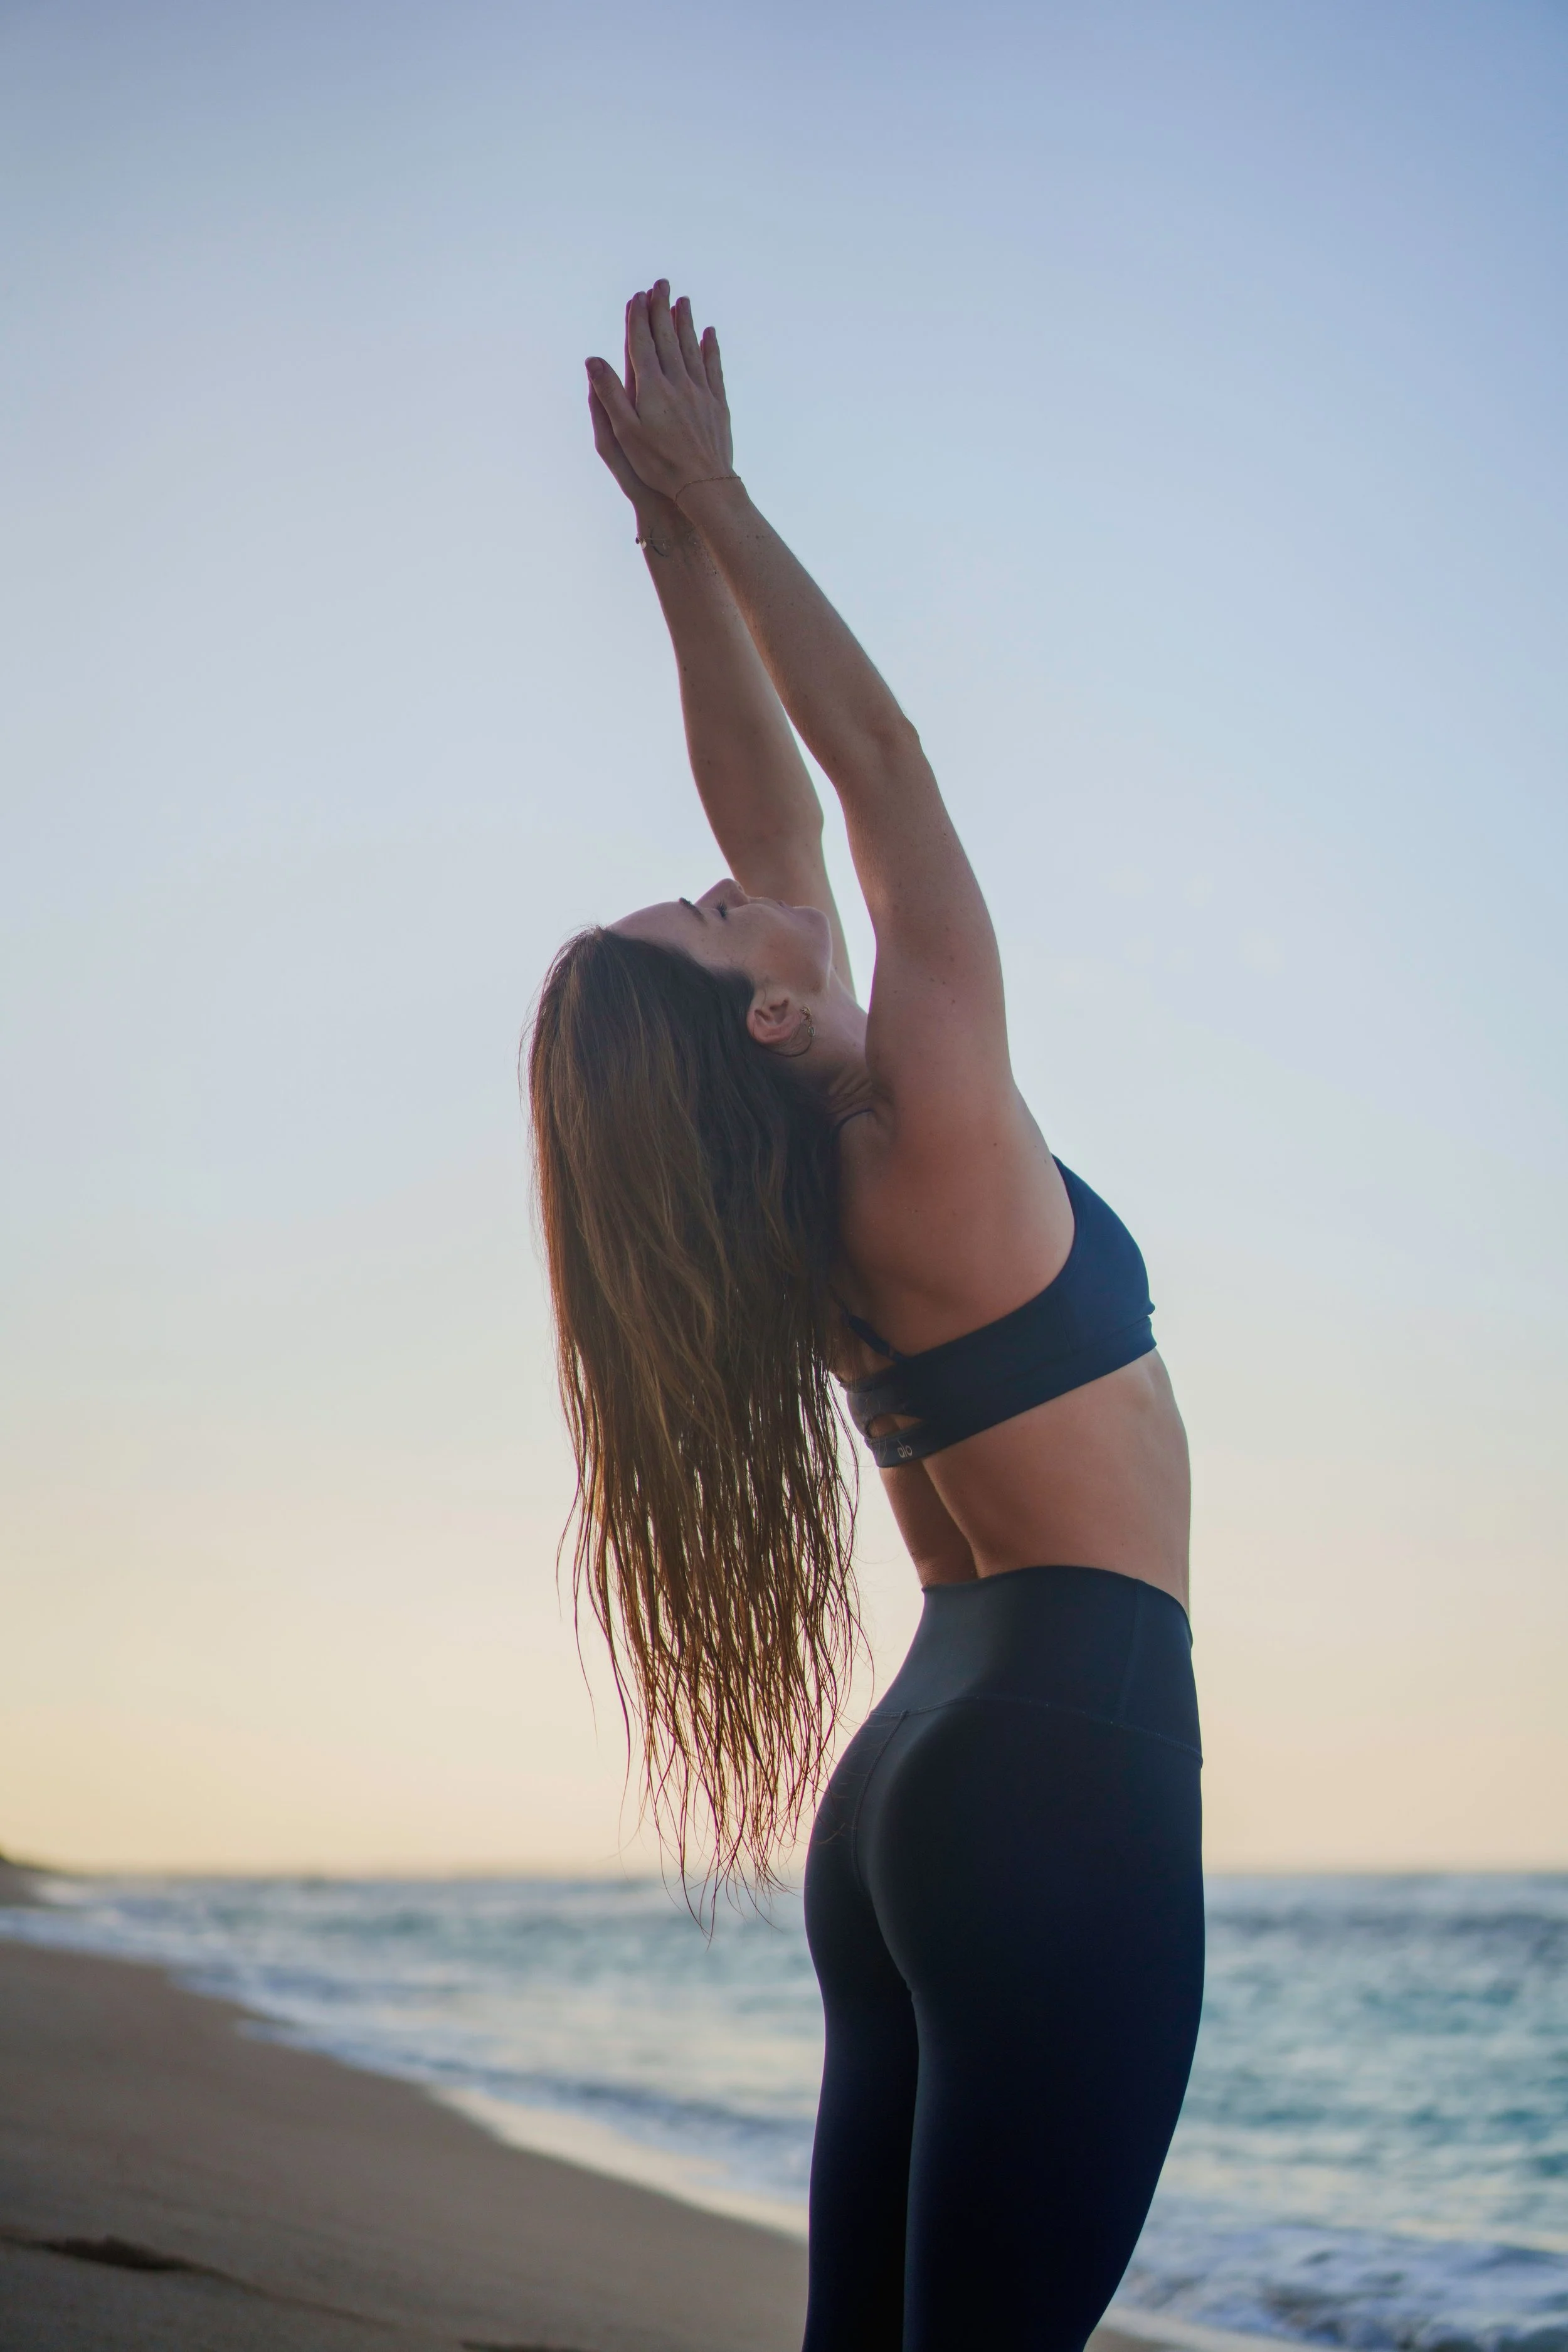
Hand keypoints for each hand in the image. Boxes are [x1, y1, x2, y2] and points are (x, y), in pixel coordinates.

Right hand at [586, 281, 734, 506]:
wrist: (703, 485)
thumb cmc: (658, 464)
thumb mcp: (624, 433)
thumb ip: (608, 394)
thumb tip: (593, 360)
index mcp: (652, 388)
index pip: (642, 344)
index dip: (638, 319)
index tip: (637, 296)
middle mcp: (678, 382)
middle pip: (668, 338)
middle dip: (662, 309)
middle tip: (660, 283)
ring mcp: (700, 391)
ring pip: (691, 348)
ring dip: (686, 322)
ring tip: (683, 300)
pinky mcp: (717, 404)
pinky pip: (713, 368)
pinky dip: (710, 348)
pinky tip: (709, 334)